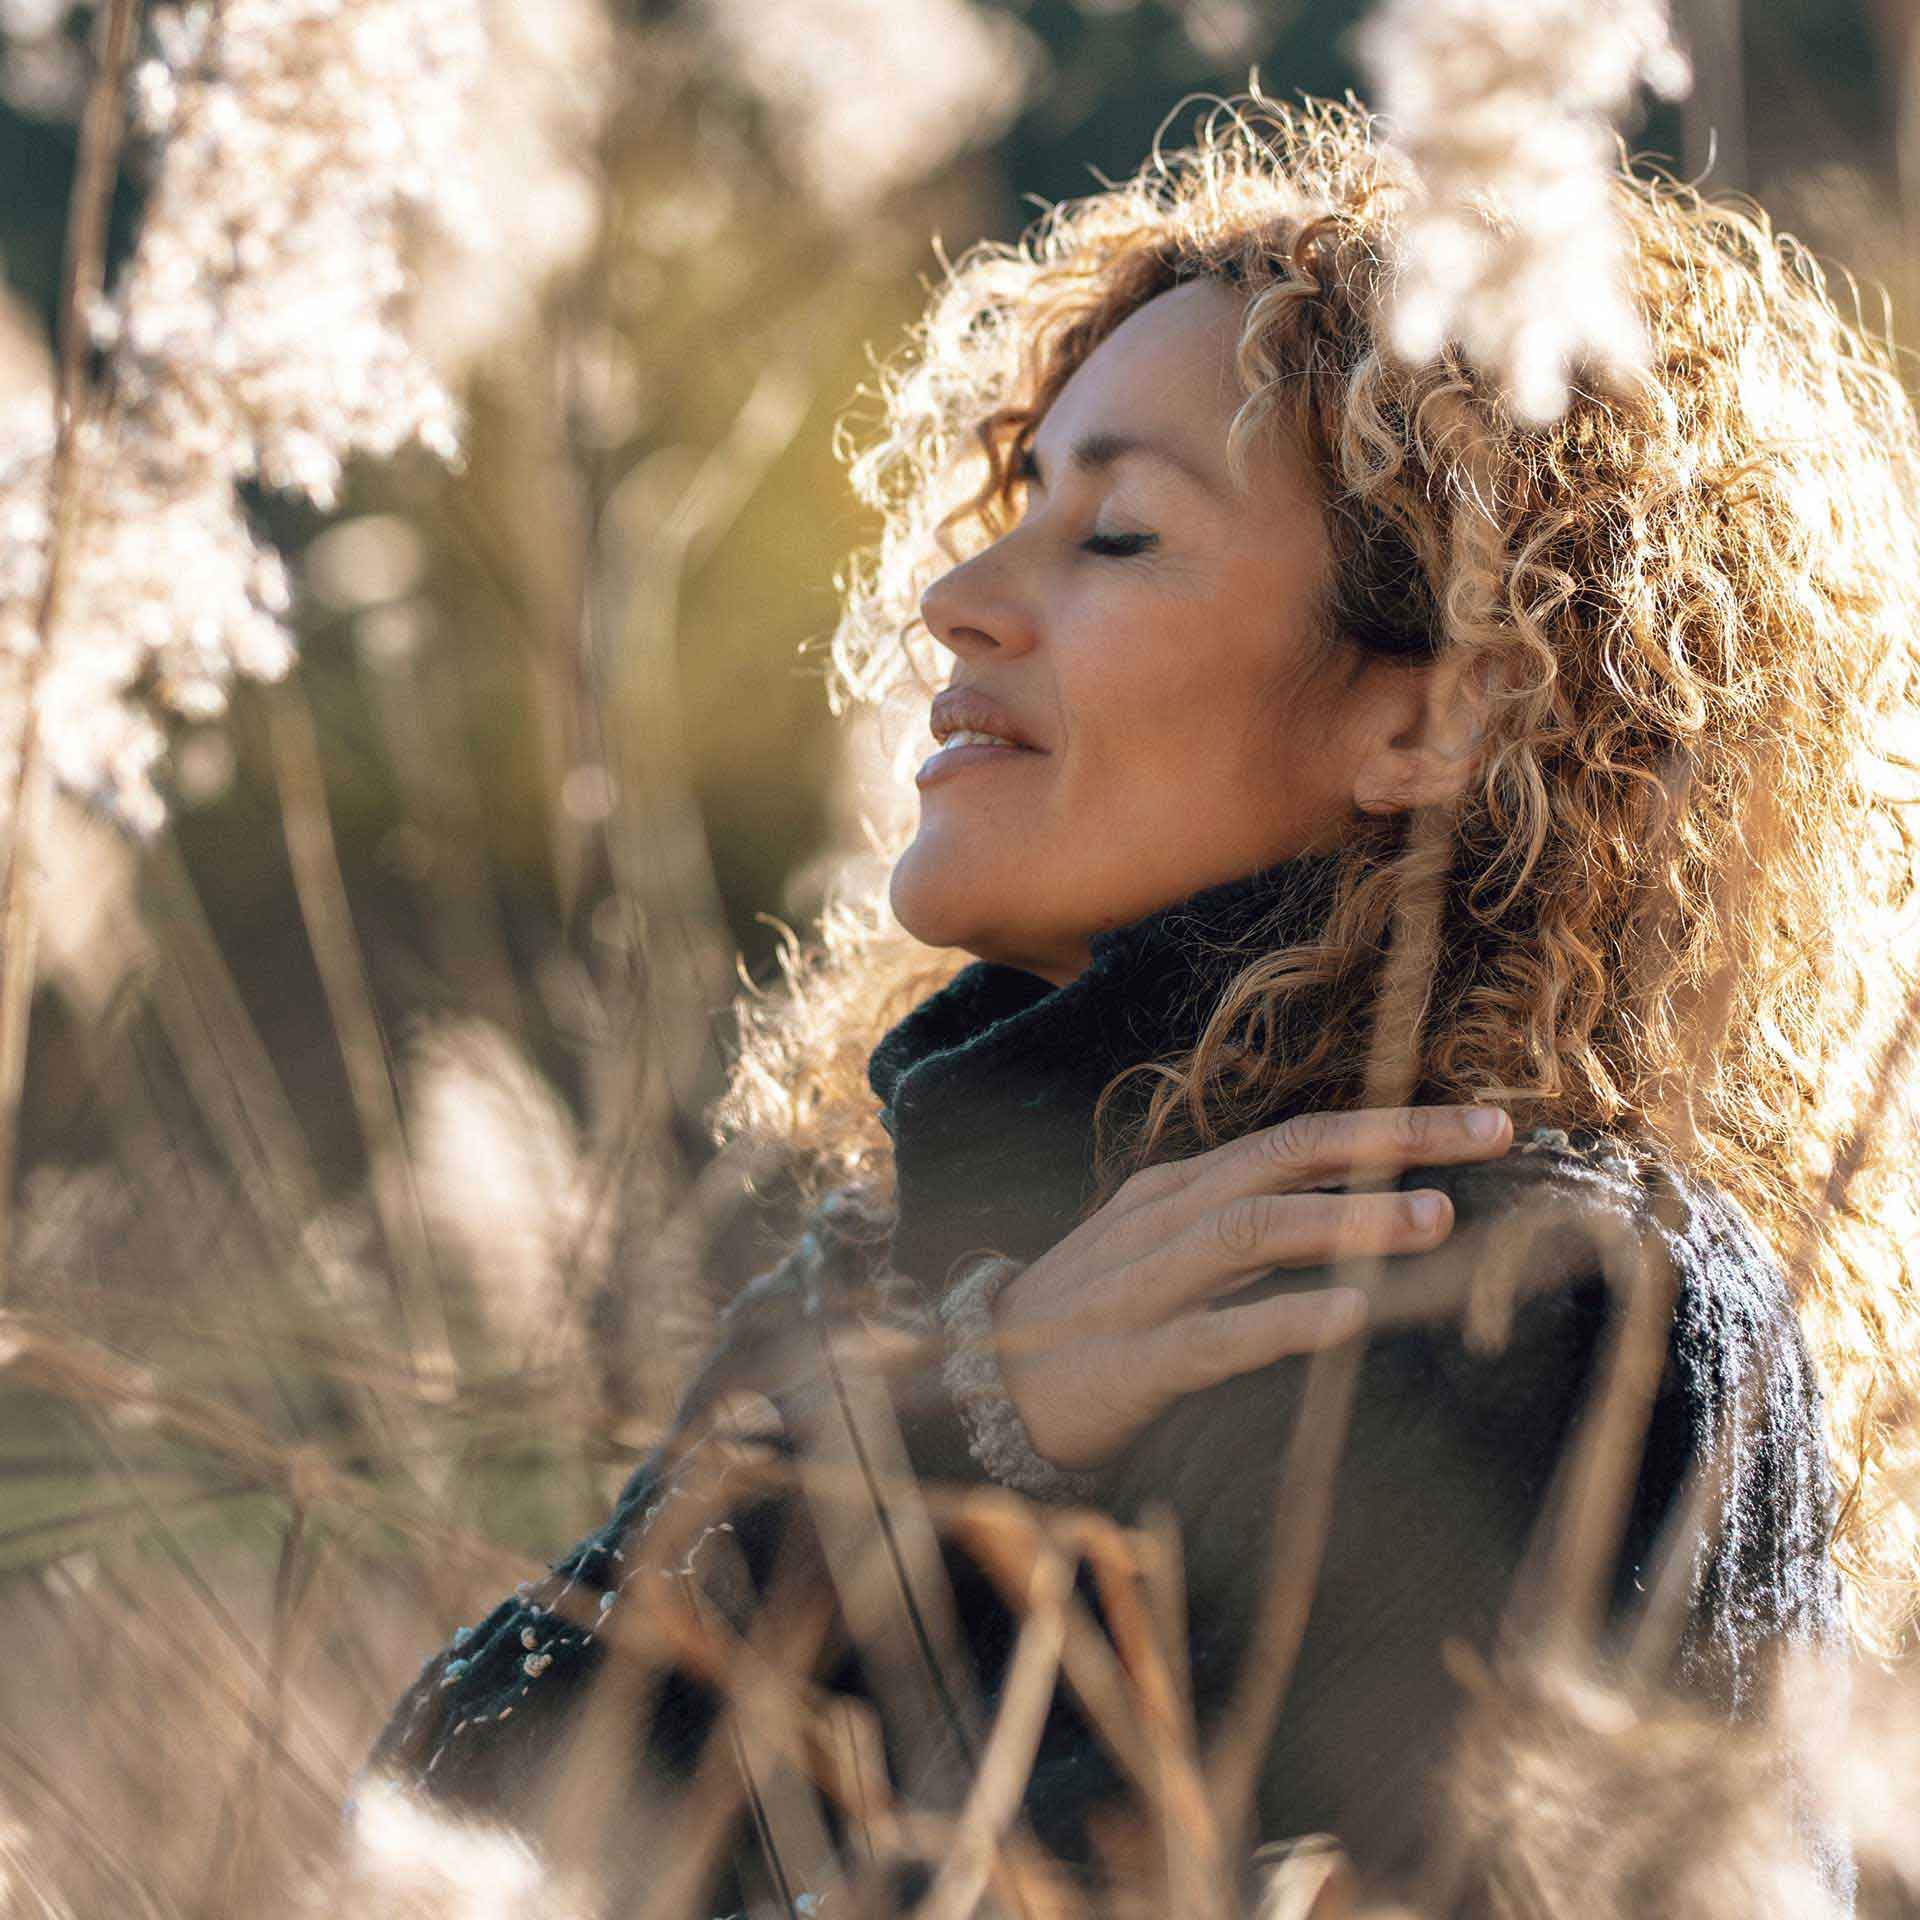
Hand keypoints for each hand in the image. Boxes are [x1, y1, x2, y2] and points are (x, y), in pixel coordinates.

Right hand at [988, 1104, 1513, 1470]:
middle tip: (1487, 1137)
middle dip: (1389, 1142)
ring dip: (1343, 1221)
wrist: (985, 1384)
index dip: (1388, 1125)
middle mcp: (1166, 1220)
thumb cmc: (1094, 1315)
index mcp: (1179, 1190)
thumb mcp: (1163, 1249)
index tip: (1481, 1122)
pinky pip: (1214, 1336)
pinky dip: (1282, 1321)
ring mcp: (1145, 1285)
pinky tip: (1347, 1319)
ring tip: (1431, 1221)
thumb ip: (1243, 1225)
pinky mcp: (1134, 1361)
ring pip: (1249, 1230)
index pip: (1294, 1139)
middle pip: (1284, 1158)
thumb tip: (1354, 1212)